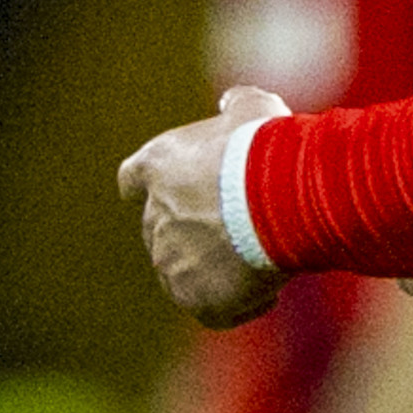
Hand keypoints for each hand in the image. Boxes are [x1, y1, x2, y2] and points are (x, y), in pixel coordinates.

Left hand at [119, 87, 290, 327]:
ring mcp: (171, 264)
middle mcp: (154, 218)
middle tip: (238, 230)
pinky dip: (238, 303)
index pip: (133, 180)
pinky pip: (214, 309)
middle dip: (195, 233)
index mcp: (157, 167)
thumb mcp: (253, 107)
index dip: (152, 188)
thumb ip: (237, 105)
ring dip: (215, 271)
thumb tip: (232, 103)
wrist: (279, 198)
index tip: (173, 192)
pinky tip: (267, 293)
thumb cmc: (267, 149)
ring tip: (259, 263)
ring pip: (186, 274)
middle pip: (163, 232)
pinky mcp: (196, 300)